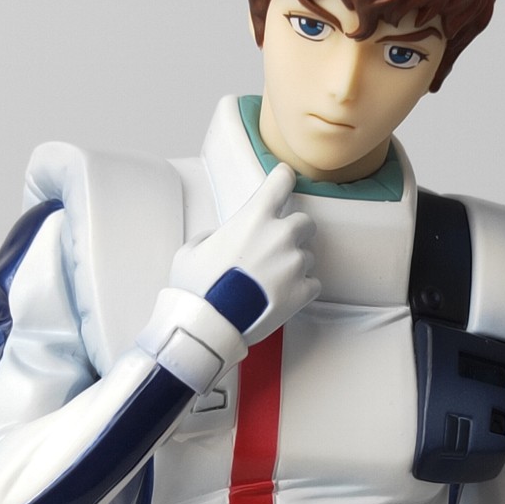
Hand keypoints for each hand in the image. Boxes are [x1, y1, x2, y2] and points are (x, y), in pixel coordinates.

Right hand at [169, 163, 318, 341]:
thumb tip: (221, 240)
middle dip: (295, 232)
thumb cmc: (196, 287)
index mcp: (254, 217)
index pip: (281, 182)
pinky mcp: (303, 292)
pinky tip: (281, 297)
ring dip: (295, 265)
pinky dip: (302, 289)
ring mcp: (295, 264)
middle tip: (277, 248)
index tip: (285, 178)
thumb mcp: (191, 251)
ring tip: (272, 282)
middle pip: (305, 222)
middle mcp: (281, 235)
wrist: (208, 326)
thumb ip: (213, 237)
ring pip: (309, 256)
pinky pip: (313, 284)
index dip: (284, 178)